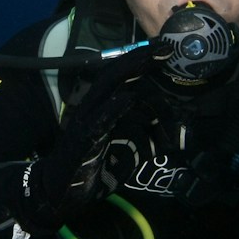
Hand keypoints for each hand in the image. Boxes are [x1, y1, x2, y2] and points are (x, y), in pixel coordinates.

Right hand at [13, 45, 162, 231]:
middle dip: (139, 59)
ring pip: (107, 90)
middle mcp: (92, 107)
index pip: (123, 78)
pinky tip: (127, 98)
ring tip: (148, 59)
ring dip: (129, 73)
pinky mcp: (81, 140)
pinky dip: (113, 108)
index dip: (142, 62)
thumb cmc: (95, 168)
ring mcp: (85, 121)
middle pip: (115, 75)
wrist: (62, 192)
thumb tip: (177, 132)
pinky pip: (98, 121)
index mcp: (102, 107)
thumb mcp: (130, 149)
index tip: (165, 50)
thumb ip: (150, 137)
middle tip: (164, 47)